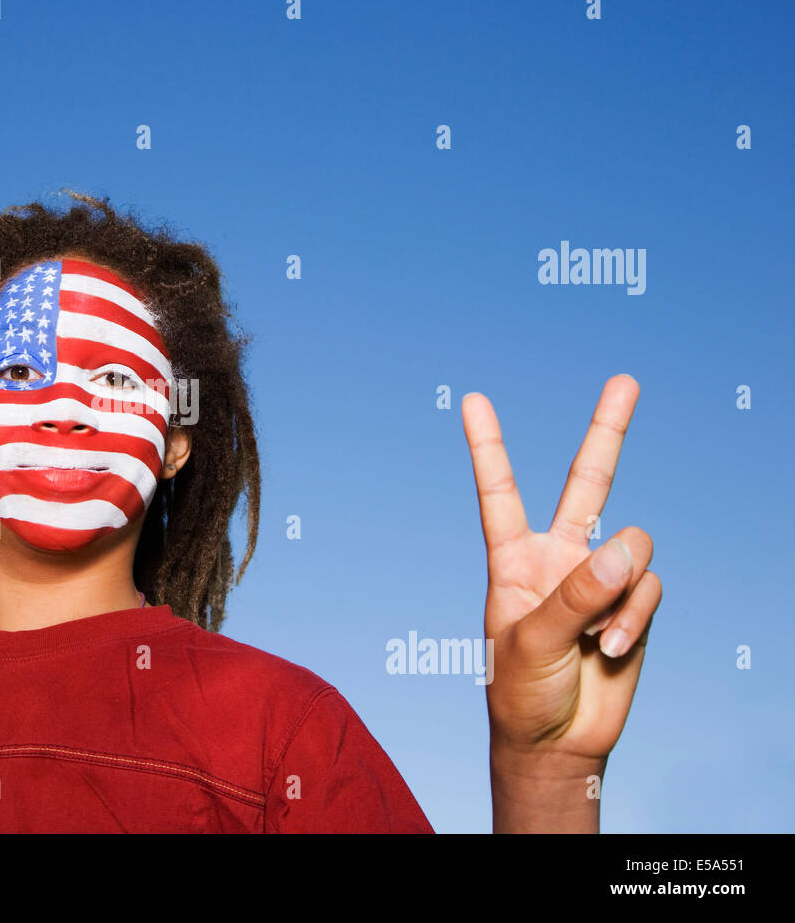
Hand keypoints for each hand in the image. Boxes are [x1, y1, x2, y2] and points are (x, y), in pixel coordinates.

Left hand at [461, 375, 660, 776]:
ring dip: (619, 594)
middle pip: (588, 484)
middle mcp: (558, 559)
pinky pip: (650, 588)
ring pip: (633, 547)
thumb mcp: (529, 642)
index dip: (487, 446)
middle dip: (608, 432)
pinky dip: (633, 619)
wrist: (557, 741)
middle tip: (626, 380)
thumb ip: (575, 595)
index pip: (499, 493)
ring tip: (591, 637)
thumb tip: (627, 549)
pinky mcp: (634, 604)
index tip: (471, 400)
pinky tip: (609, 649)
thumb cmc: (521, 691)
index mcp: (513, 560)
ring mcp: (599, 579)